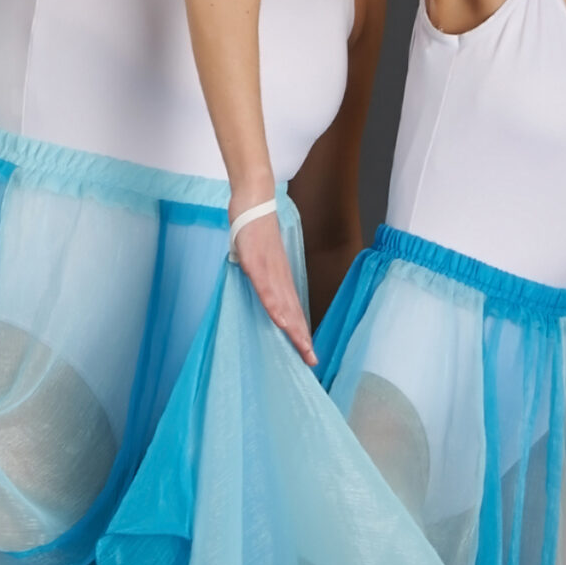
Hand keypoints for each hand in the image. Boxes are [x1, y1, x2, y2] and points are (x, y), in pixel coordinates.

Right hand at [232, 212, 315, 364]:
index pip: (294, 312)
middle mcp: (279, 278)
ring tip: (302, 348)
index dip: (301, 334)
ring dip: (293, 328)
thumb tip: (262, 291)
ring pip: (283, 305)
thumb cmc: (255, 231)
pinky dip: (273, 306)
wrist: (254, 202)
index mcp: (280, 279)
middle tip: (311, 361)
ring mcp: (269, 271)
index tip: (308, 354)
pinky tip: (279, 321)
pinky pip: (265, 289)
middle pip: (294, 314)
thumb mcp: (260, 259)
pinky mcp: (256, 264)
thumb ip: (262, 276)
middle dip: (302, 339)